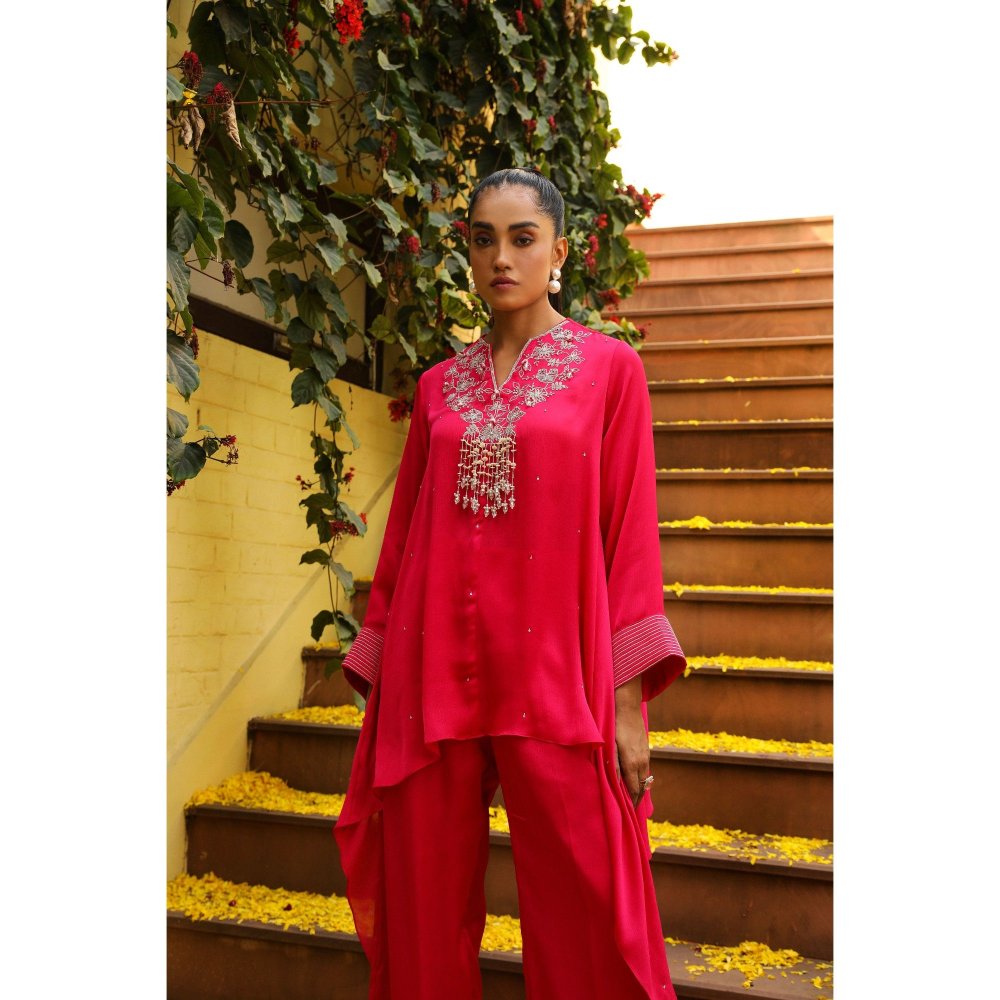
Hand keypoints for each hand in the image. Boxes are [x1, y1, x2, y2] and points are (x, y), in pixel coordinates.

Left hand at [614, 693, 651, 809]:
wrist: (627, 707)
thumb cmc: (614, 726)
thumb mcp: (610, 746)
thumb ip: (613, 765)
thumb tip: (615, 783)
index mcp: (631, 763)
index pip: (635, 790)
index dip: (632, 802)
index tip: (628, 812)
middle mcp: (642, 761)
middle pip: (643, 787)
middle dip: (637, 798)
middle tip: (630, 808)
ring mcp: (646, 755)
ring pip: (646, 778)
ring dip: (640, 788)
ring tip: (633, 797)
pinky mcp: (646, 749)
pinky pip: (646, 768)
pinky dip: (642, 777)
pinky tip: (635, 778)